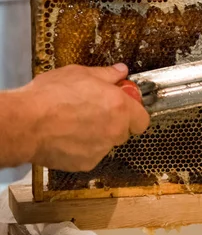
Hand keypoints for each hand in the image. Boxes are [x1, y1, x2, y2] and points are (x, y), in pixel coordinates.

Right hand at [22, 63, 149, 171]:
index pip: (143, 118)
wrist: (25, 123)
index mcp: (120, 107)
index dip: (134, 113)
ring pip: (106, 143)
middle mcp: (115, 130)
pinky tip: (66, 136)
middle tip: (95, 111)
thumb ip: (107, 74)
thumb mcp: (80, 73)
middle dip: (114, 123)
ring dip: (97, 135)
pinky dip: (82, 148)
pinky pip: (90, 155)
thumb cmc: (49, 97)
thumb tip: (120, 71)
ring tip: (75, 122)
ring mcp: (101, 149)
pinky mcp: (85, 163)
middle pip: (125, 131)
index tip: (124, 106)